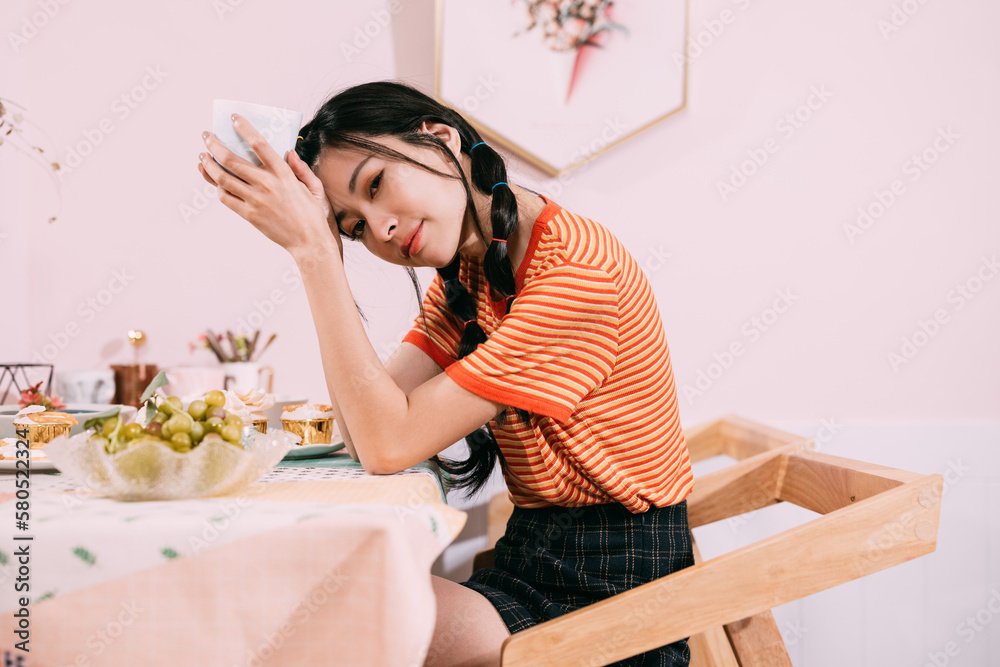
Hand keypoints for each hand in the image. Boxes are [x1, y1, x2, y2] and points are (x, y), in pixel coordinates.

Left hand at [197, 114, 341, 258]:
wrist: (309, 242)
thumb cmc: (312, 215)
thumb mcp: (313, 188)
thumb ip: (300, 168)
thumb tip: (288, 152)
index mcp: (283, 173)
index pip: (259, 144)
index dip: (244, 128)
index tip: (233, 118)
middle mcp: (266, 184)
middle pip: (231, 159)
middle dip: (214, 144)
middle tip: (207, 136)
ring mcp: (255, 200)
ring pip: (222, 177)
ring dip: (208, 165)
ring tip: (202, 157)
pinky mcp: (249, 215)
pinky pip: (225, 198)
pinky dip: (217, 187)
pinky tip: (216, 181)